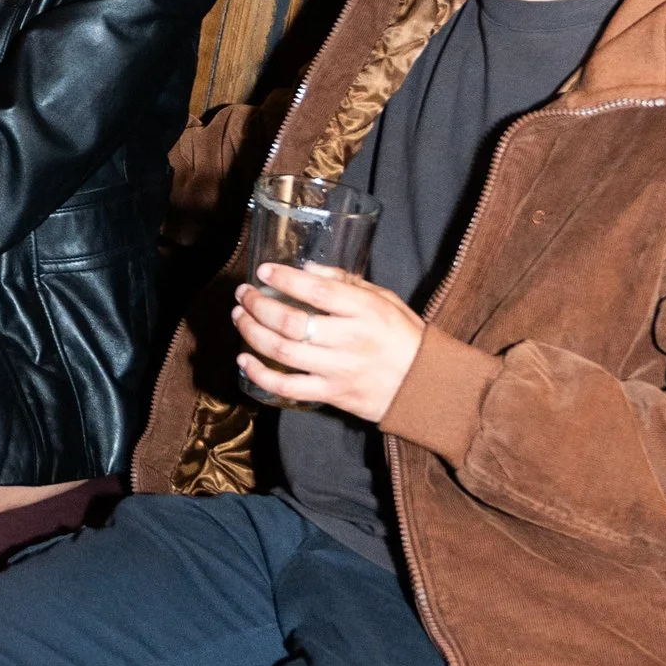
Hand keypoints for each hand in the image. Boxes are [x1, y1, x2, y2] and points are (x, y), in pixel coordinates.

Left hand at [231, 262, 423, 422]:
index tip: (264, 271)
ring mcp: (339, 370)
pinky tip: (244, 361)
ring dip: (253, 333)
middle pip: (292, 322)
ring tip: (240, 317)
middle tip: (244, 294)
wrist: (425, 385)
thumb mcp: (384, 299)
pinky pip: (288, 388)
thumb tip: (307, 270)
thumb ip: (346, 282)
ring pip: (283, 353)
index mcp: (366, 311)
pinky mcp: (332, 395)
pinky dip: (261, 375)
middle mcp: (350, 340)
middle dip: (259, 306)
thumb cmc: (404, 336)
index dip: (285, 279)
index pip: (318, 291)